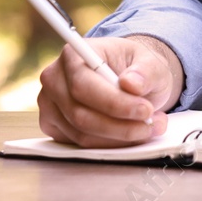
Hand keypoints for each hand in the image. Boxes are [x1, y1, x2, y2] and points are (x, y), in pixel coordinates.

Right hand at [37, 35, 183, 147]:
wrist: (129, 79)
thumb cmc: (136, 67)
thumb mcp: (151, 62)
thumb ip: (146, 71)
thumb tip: (132, 84)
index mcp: (73, 55)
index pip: (83, 85)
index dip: (114, 103)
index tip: (146, 110)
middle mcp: (55, 80)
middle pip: (80, 115)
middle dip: (120, 126)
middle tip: (152, 124)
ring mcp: (50, 106)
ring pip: (82, 135)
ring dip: (120, 138)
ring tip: (150, 127)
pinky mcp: (55, 128)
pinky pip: (81, 145)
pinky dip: (111, 144)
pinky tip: (133, 134)